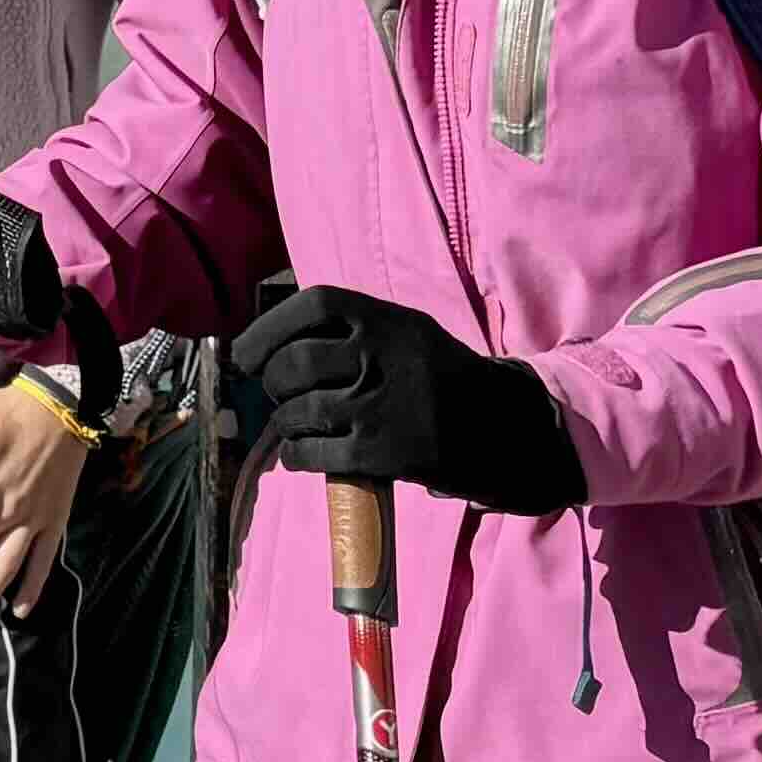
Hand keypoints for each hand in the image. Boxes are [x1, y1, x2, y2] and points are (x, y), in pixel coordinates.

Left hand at [234, 284, 582, 513]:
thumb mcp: (408, 336)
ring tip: (295, 426)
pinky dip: (297, 455)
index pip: (312, 306)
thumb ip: (352, 330)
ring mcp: (387, 406)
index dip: (267, 330)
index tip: (248, 354)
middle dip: (272, 382)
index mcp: (391, 321)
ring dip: (285, 422)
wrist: (513, 431)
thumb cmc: (444, 380)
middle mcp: (386, 357)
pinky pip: (316, 453)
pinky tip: (304, 455)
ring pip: (300, 410)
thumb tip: (271, 341)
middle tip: (277, 393)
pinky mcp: (389, 454)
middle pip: (295, 364)